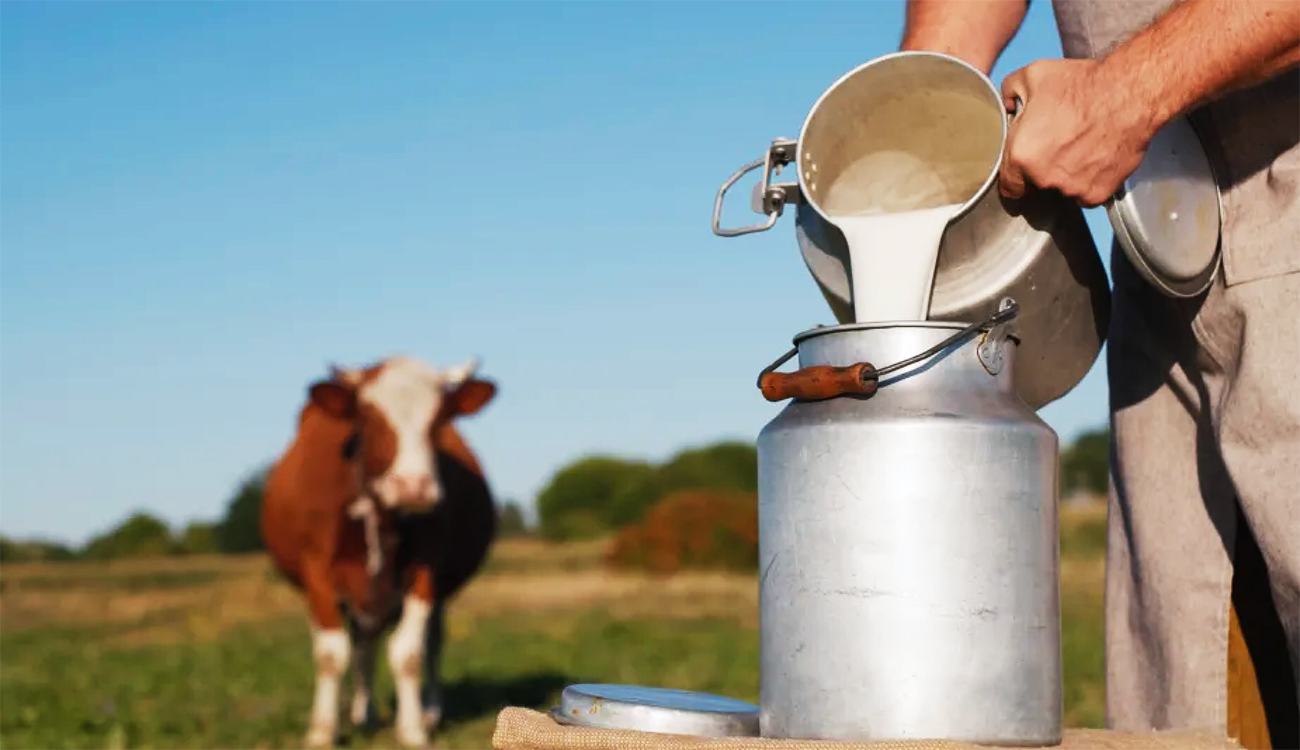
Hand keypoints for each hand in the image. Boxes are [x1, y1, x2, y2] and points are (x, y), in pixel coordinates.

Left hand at [999, 58, 1156, 207]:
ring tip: (1080, 148)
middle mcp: (1044, 178)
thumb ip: (1009, 92)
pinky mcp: (1097, 193)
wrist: (1130, 94)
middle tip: (1059, 145)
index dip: (1016, 175)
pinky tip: (1096, 156)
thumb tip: (1007, 105)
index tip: (1024, 168)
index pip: (1008, 185)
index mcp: (1021, 155)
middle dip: (1043, 170)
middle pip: (1036, 186)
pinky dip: (1090, 180)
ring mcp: (1072, 189)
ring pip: (1062, 190)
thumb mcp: (1033, 75)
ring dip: (1067, 176)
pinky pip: (1087, 193)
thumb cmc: (1083, 84)